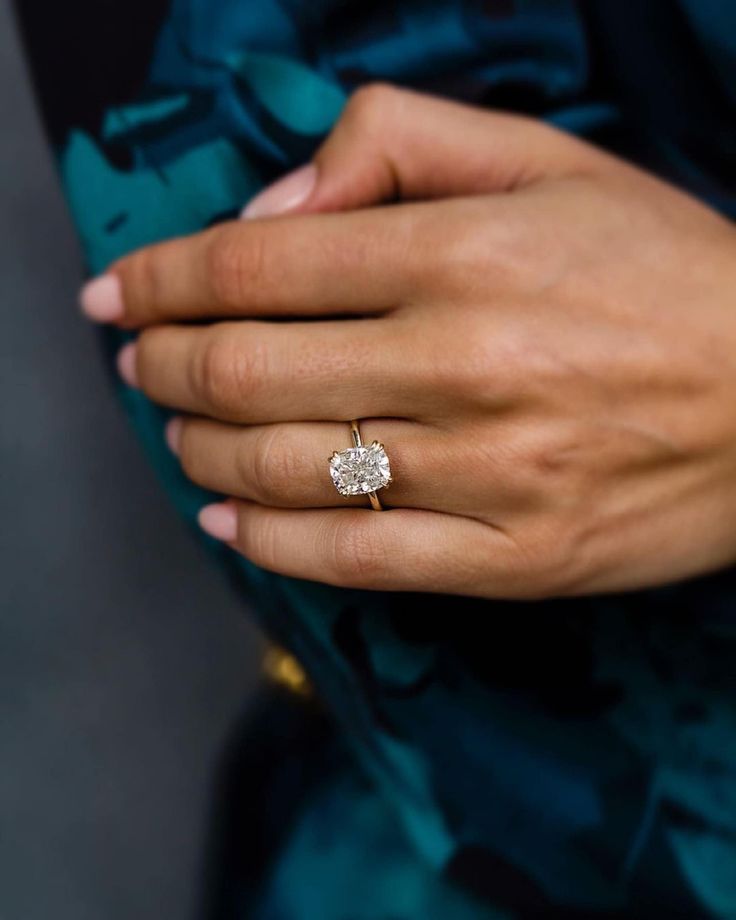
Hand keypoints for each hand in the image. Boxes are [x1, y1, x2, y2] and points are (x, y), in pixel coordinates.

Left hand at [81, 84, 735, 598]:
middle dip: (162, 367)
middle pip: (246, 372)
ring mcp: (487, 473)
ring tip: (176, 433)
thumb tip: (278, 205)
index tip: (120, 295)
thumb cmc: (669, 274)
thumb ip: (399, 146)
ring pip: (285, 471)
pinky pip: (352, 559)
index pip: (257, 265)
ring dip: (199, 450)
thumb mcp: (549, 163)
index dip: (162, 279)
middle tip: (138, 363)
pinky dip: (266, 542)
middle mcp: (465, 363)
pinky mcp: (509, 556)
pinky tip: (226, 520)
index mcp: (466, 254)